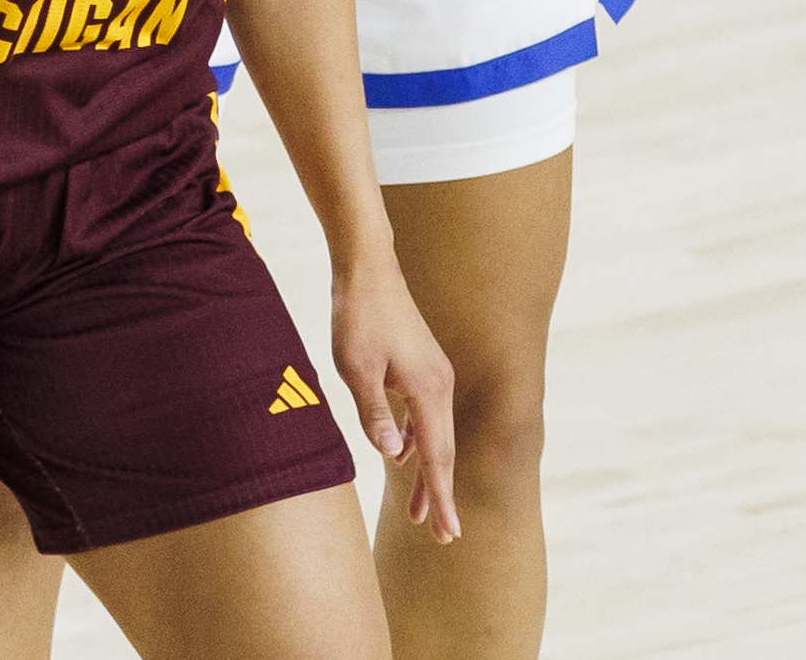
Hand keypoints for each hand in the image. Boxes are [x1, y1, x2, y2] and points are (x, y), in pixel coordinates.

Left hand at [333, 259, 459, 542]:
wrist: (367, 268)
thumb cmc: (358, 316)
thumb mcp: (356, 368)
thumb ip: (375, 413)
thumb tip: (393, 456)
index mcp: (428, 390)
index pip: (437, 457)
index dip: (440, 497)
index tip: (448, 531)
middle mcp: (438, 386)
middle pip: (442, 452)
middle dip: (439, 494)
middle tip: (442, 536)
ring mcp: (433, 376)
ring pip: (434, 436)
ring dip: (427, 472)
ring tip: (419, 511)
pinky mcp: (422, 369)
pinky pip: (425, 417)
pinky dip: (419, 443)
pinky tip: (404, 457)